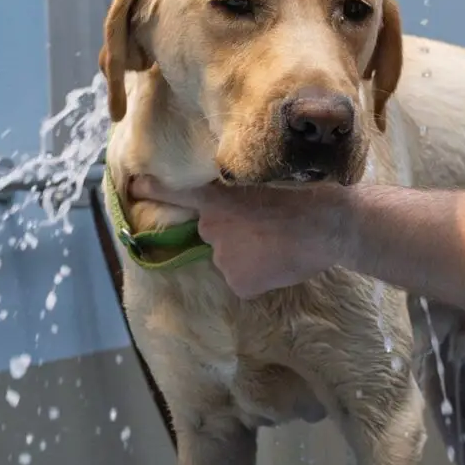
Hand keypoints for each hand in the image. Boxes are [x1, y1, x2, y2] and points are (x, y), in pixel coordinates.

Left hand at [127, 177, 356, 296]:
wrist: (330, 223)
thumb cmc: (308, 195)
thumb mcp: (269, 181)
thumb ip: (243, 196)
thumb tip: (242, 212)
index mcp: (217, 197)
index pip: (174, 193)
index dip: (152, 190)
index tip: (134, 186)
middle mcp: (211, 227)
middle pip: (216, 232)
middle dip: (236, 232)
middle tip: (269, 225)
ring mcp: (222, 257)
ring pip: (232, 258)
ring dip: (250, 254)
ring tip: (281, 244)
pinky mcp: (237, 282)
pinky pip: (245, 281)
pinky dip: (261, 276)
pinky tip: (282, 263)